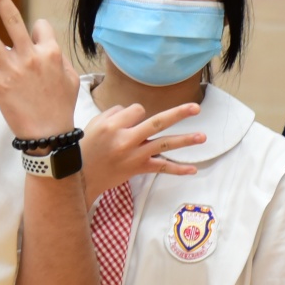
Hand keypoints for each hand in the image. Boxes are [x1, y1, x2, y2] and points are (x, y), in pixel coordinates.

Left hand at [0, 0, 80, 140]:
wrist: (50, 133)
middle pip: (13, 20)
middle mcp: (29, 56)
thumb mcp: (71, 79)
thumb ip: (59, 59)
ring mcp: (11, 69)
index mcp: (50, 53)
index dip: (38, 30)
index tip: (35, 38)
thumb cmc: (62, 106)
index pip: (40, 27)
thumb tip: (49, 48)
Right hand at [81, 101, 204, 200]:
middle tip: (196, 108)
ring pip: (164, 144)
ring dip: (185, 140)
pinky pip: (161, 168)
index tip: (128, 120)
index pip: (138, 109)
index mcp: (113, 125)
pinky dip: (177, 170)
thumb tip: (136, 112)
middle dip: (179, 114)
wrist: (81, 176)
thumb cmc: (87, 146)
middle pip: (157, 122)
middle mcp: (126, 139)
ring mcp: (135, 155)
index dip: (136, 112)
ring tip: (203, 136)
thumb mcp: (95, 124)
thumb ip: (116, 114)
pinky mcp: (139, 168)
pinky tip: (193, 169)